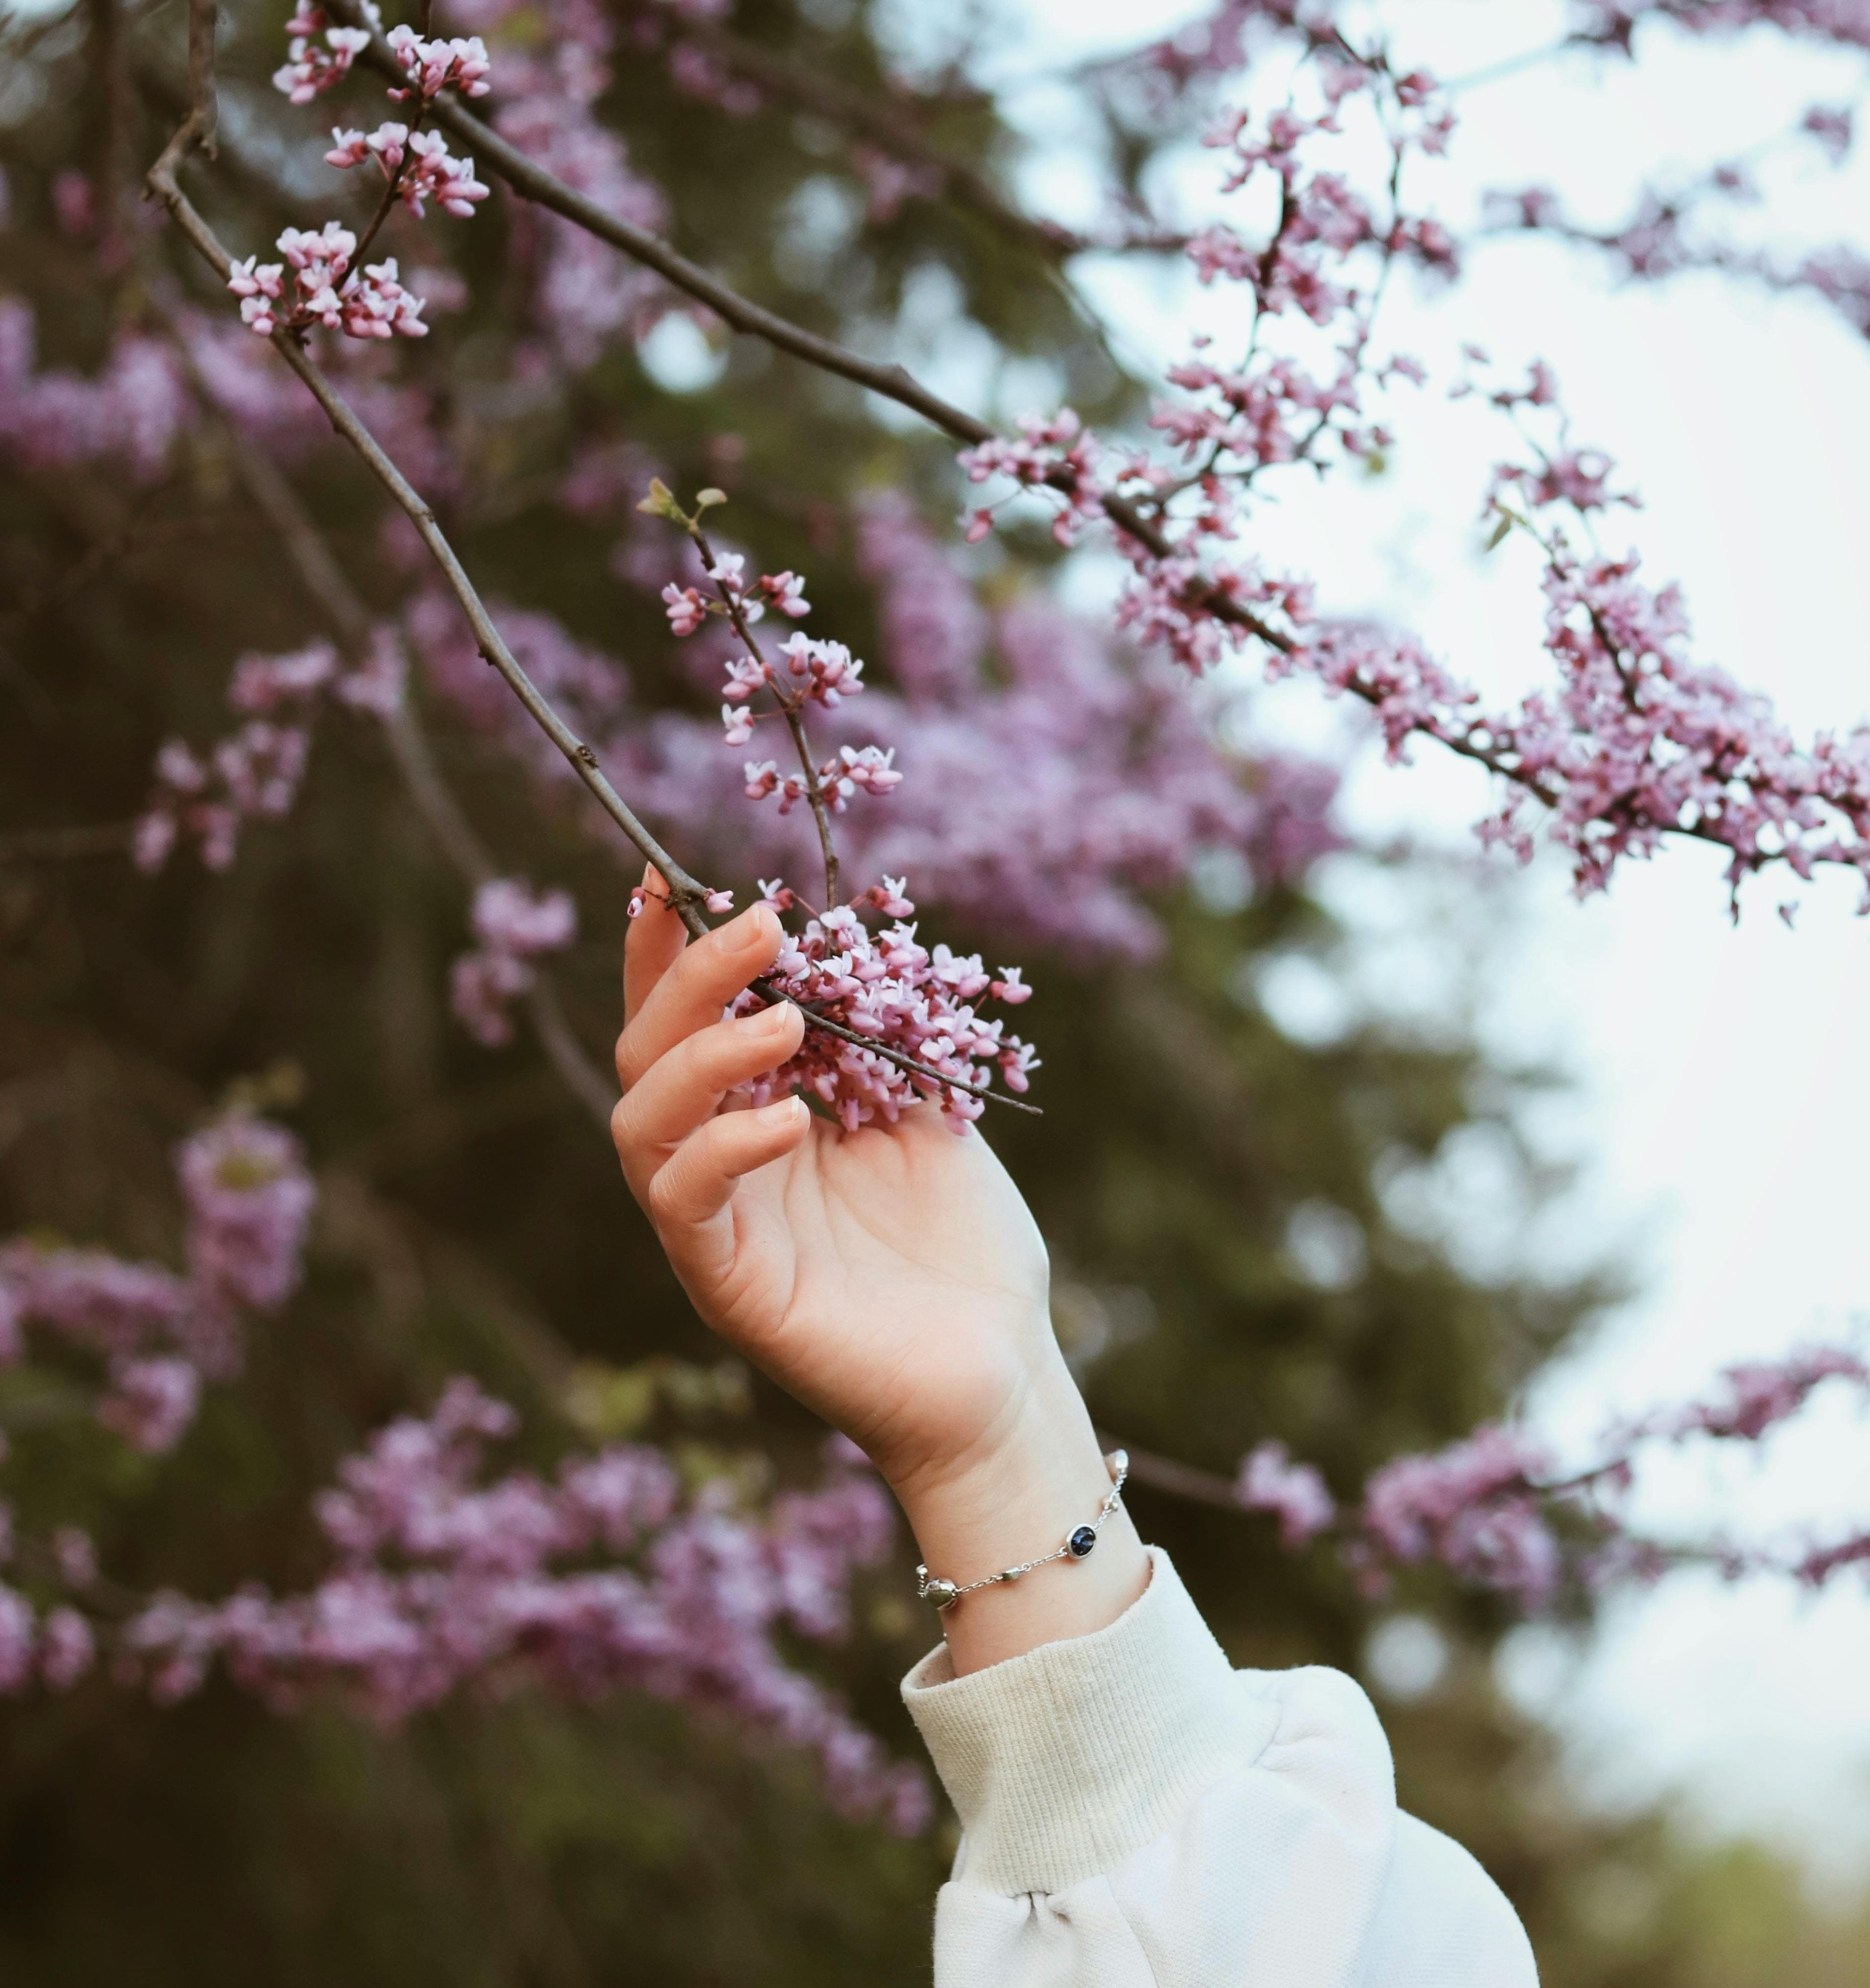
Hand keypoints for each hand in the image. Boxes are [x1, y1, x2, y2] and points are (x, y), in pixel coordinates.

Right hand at [610, 881, 1147, 1671]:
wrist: (1000, 1366)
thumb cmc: (963, 1244)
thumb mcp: (923, 1109)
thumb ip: (870, 1038)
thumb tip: (840, 945)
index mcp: (755, 1117)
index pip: (683, 1022)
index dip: (663, 950)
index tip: (667, 876)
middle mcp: (718, 1165)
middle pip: (648, 1055)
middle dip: (688, 978)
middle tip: (760, 923)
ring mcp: (717, 1228)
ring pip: (641, 1124)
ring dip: (702, 1056)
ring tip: (787, 1017)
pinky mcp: (728, 1286)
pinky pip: (686, 1207)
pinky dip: (722, 1149)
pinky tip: (789, 1122)